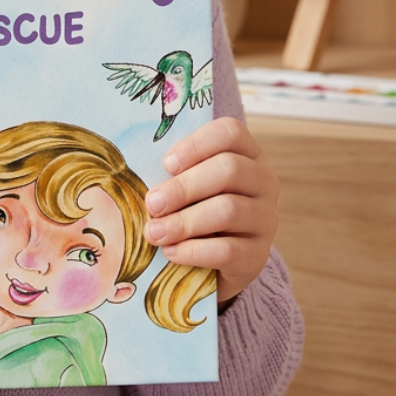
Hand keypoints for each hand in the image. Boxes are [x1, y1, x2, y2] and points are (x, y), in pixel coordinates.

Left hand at [142, 117, 278, 304]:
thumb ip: (170, 171)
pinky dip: (194, 251)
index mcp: (245, 153)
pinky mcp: (258, 255)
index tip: (166, 164)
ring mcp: (265, 219)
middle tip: (152, 203)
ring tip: (154, 232)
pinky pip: (229, 250)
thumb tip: (130, 166)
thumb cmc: (191, 208)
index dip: (196, 145)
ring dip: (184, 221)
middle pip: (229, 170)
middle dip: (184, 187)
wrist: (212, 262)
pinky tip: (171, 252)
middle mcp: (263, 182)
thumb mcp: (184, 183)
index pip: (230, 133)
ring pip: (229, 210)